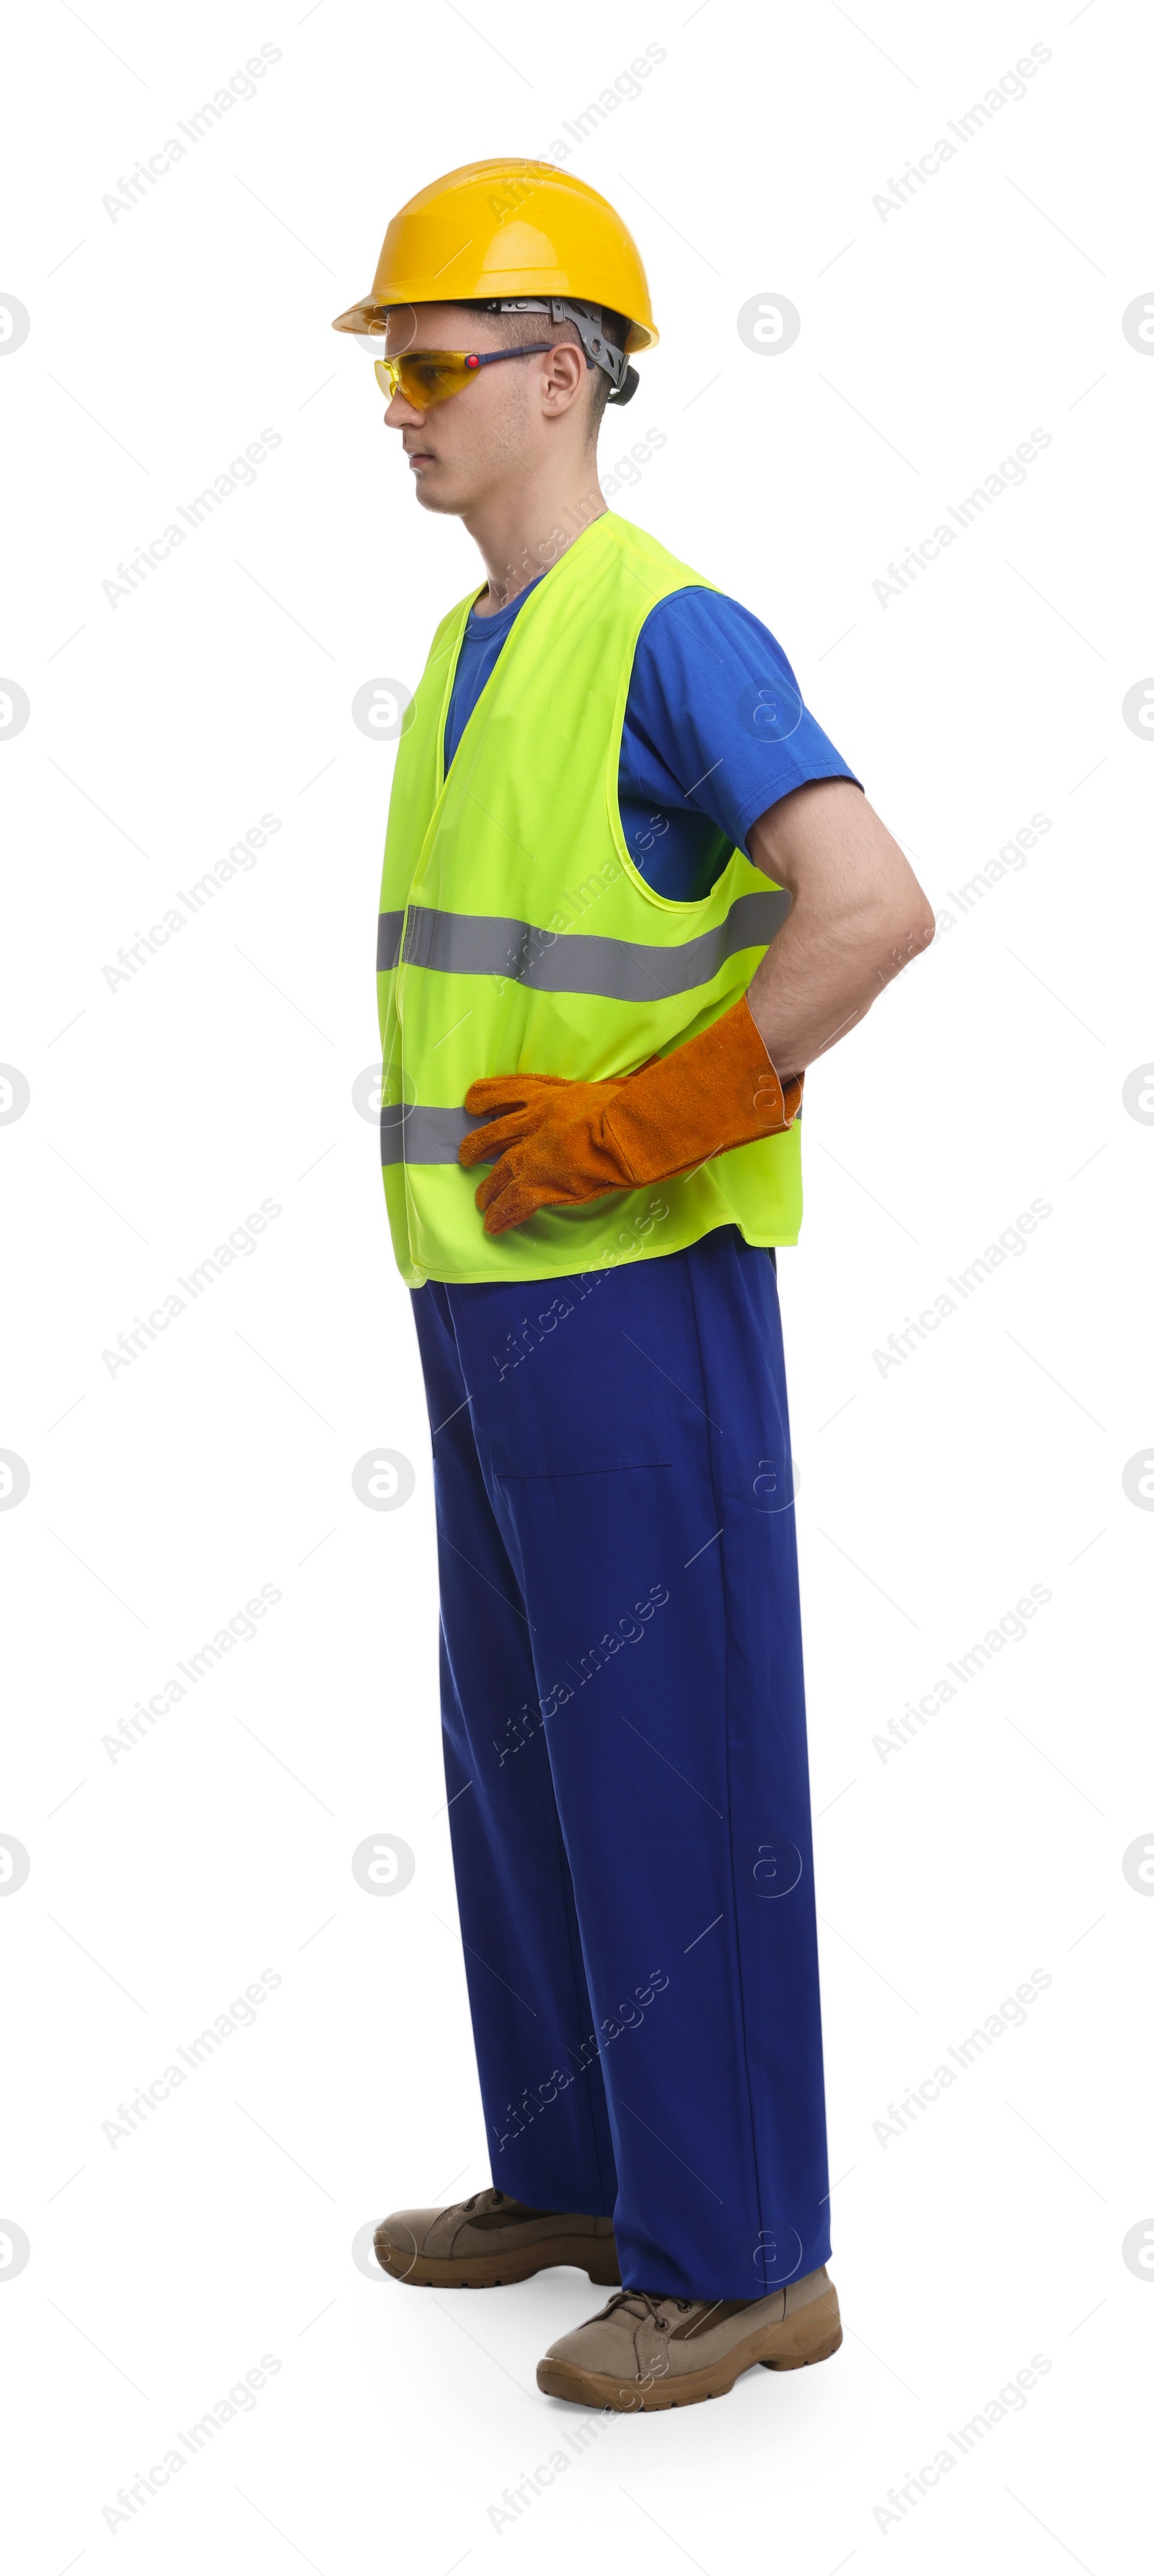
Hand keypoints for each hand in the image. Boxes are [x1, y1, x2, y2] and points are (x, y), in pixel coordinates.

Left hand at [458, 998, 801, 1236]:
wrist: (636, 1128)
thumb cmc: (641, 1104)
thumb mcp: (627, 1084)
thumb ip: (627, 1083)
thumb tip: (656, 1070)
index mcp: (554, 1092)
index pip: (508, 1088)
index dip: (486, 1096)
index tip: (472, 1101)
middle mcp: (536, 1119)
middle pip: (493, 1131)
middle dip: (476, 1145)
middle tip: (464, 1156)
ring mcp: (534, 1151)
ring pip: (497, 1170)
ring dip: (487, 1188)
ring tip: (480, 1202)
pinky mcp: (538, 1181)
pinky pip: (511, 1203)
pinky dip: (499, 1216)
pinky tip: (492, 1228)